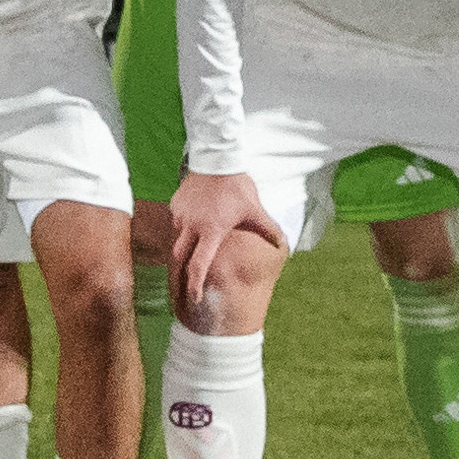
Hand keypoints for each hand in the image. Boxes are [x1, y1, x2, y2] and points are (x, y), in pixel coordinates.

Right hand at [168, 169, 284, 311]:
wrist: (216, 159)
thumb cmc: (237, 186)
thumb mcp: (254, 209)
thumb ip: (267, 228)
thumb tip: (282, 244)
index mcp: (211, 231)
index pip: (199, 265)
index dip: (195, 285)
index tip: (194, 299)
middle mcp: (191, 226)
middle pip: (179, 258)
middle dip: (180, 275)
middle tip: (182, 289)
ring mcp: (181, 215)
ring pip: (176, 240)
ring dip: (181, 252)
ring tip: (187, 259)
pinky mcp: (175, 205)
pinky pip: (176, 224)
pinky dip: (182, 231)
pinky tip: (191, 228)